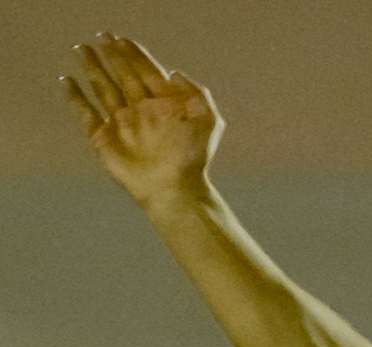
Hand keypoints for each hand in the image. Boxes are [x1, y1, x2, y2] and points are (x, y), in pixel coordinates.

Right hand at [62, 33, 222, 205]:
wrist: (175, 188)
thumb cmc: (194, 156)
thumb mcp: (207, 120)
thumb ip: (196, 93)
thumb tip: (174, 73)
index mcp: (164, 103)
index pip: (146, 70)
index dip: (133, 53)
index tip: (120, 39)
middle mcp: (141, 109)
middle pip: (122, 74)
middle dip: (111, 55)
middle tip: (100, 37)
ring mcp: (122, 122)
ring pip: (103, 88)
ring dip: (92, 68)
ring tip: (81, 49)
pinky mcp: (103, 137)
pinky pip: (85, 113)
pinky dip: (75, 97)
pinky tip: (67, 81)